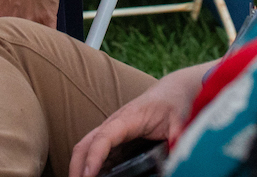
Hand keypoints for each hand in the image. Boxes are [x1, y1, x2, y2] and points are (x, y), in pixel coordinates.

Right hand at [67, 62, 213, 176]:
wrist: (172, 90)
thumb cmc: (174, 104)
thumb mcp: (180, 122)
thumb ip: (177, 140)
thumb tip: (176, 161)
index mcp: (128, 119)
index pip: (104, 138)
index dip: (95, 156)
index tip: (88, 175)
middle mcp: (114, 123)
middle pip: (85, 144)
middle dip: (76, 166)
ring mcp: (111, 129)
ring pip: (85, 147)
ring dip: (78, 166)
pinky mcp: (114, 136)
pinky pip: (94, 149)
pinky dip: (87, 163)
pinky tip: (90, 176)